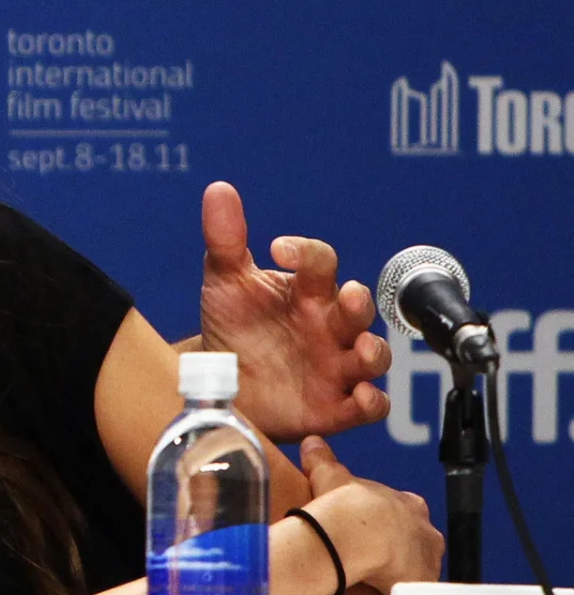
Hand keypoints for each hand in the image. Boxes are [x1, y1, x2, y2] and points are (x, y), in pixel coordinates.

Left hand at [197, 181, 390, 440]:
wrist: (221, 385)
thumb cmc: (234, 328)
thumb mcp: (224, 283)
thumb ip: (225, 239)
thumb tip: (218, 189)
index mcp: (306, 291)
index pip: (320, 263)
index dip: (305, 253)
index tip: (277, 247)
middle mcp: (329, 325)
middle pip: (358, 308)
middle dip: (358, 302)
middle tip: (346, 297)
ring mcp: (337, 365)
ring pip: (374, 355)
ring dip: (374, 351)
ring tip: (361, 349)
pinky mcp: (337, 405)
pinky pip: (370, 404)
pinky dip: (372, 401)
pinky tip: (362, 397)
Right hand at [297, 436, 442, 593]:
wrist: (355, 534)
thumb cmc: (346, 504)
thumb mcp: (329, 475)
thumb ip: (322, 458)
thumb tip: (311, 440)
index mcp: (408, 503)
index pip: (405, 511)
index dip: (387, 519)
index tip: (370, 526)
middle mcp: (425, 529)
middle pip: (417, 540)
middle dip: (400, 547)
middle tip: (373, 556)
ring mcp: (428, 558)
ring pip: (419, 566)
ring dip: (402, 572)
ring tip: (376, 582)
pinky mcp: (423, 585)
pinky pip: (415, 593)